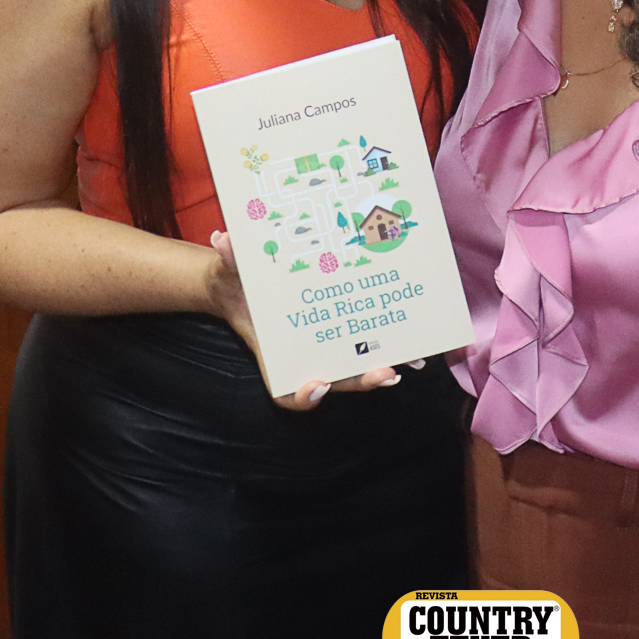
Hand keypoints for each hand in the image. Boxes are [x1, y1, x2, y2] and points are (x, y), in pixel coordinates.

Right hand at [206, 232, 400, 410]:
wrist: (244, 278)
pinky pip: (366, 339)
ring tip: (413, 358)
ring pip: (357, 365)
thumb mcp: (229, 270)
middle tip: (385, 373)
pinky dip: (389, 340)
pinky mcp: (343, 326)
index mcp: (278, 352)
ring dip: (385, 365)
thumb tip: (226, 242)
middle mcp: (306, 353)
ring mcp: (327, 343)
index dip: (304, 395)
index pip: (289, 391)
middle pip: (337, 379)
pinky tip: (411, 333)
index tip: (318, 385)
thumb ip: (230, 260)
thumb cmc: (237, 281)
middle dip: (362, 379)